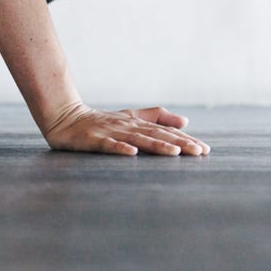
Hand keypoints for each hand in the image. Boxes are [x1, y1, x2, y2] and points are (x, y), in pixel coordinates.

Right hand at [43, 104, 210, 155]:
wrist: (65, 117)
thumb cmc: (100, 121)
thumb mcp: (130, 117)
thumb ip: (156, 117)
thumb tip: (185, 121)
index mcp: (137, 123)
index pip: (165, 131)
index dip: (185, 139)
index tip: (205, 150)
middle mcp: (127, 126)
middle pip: (156, 134)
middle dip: (179, 143)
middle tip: (199, 152)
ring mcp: (111, 132)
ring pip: (137, 139)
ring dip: (157, 145)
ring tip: (175, 153)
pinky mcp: (94, 139)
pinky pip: (108, 145)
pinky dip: (120, 148)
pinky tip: (132, 154)